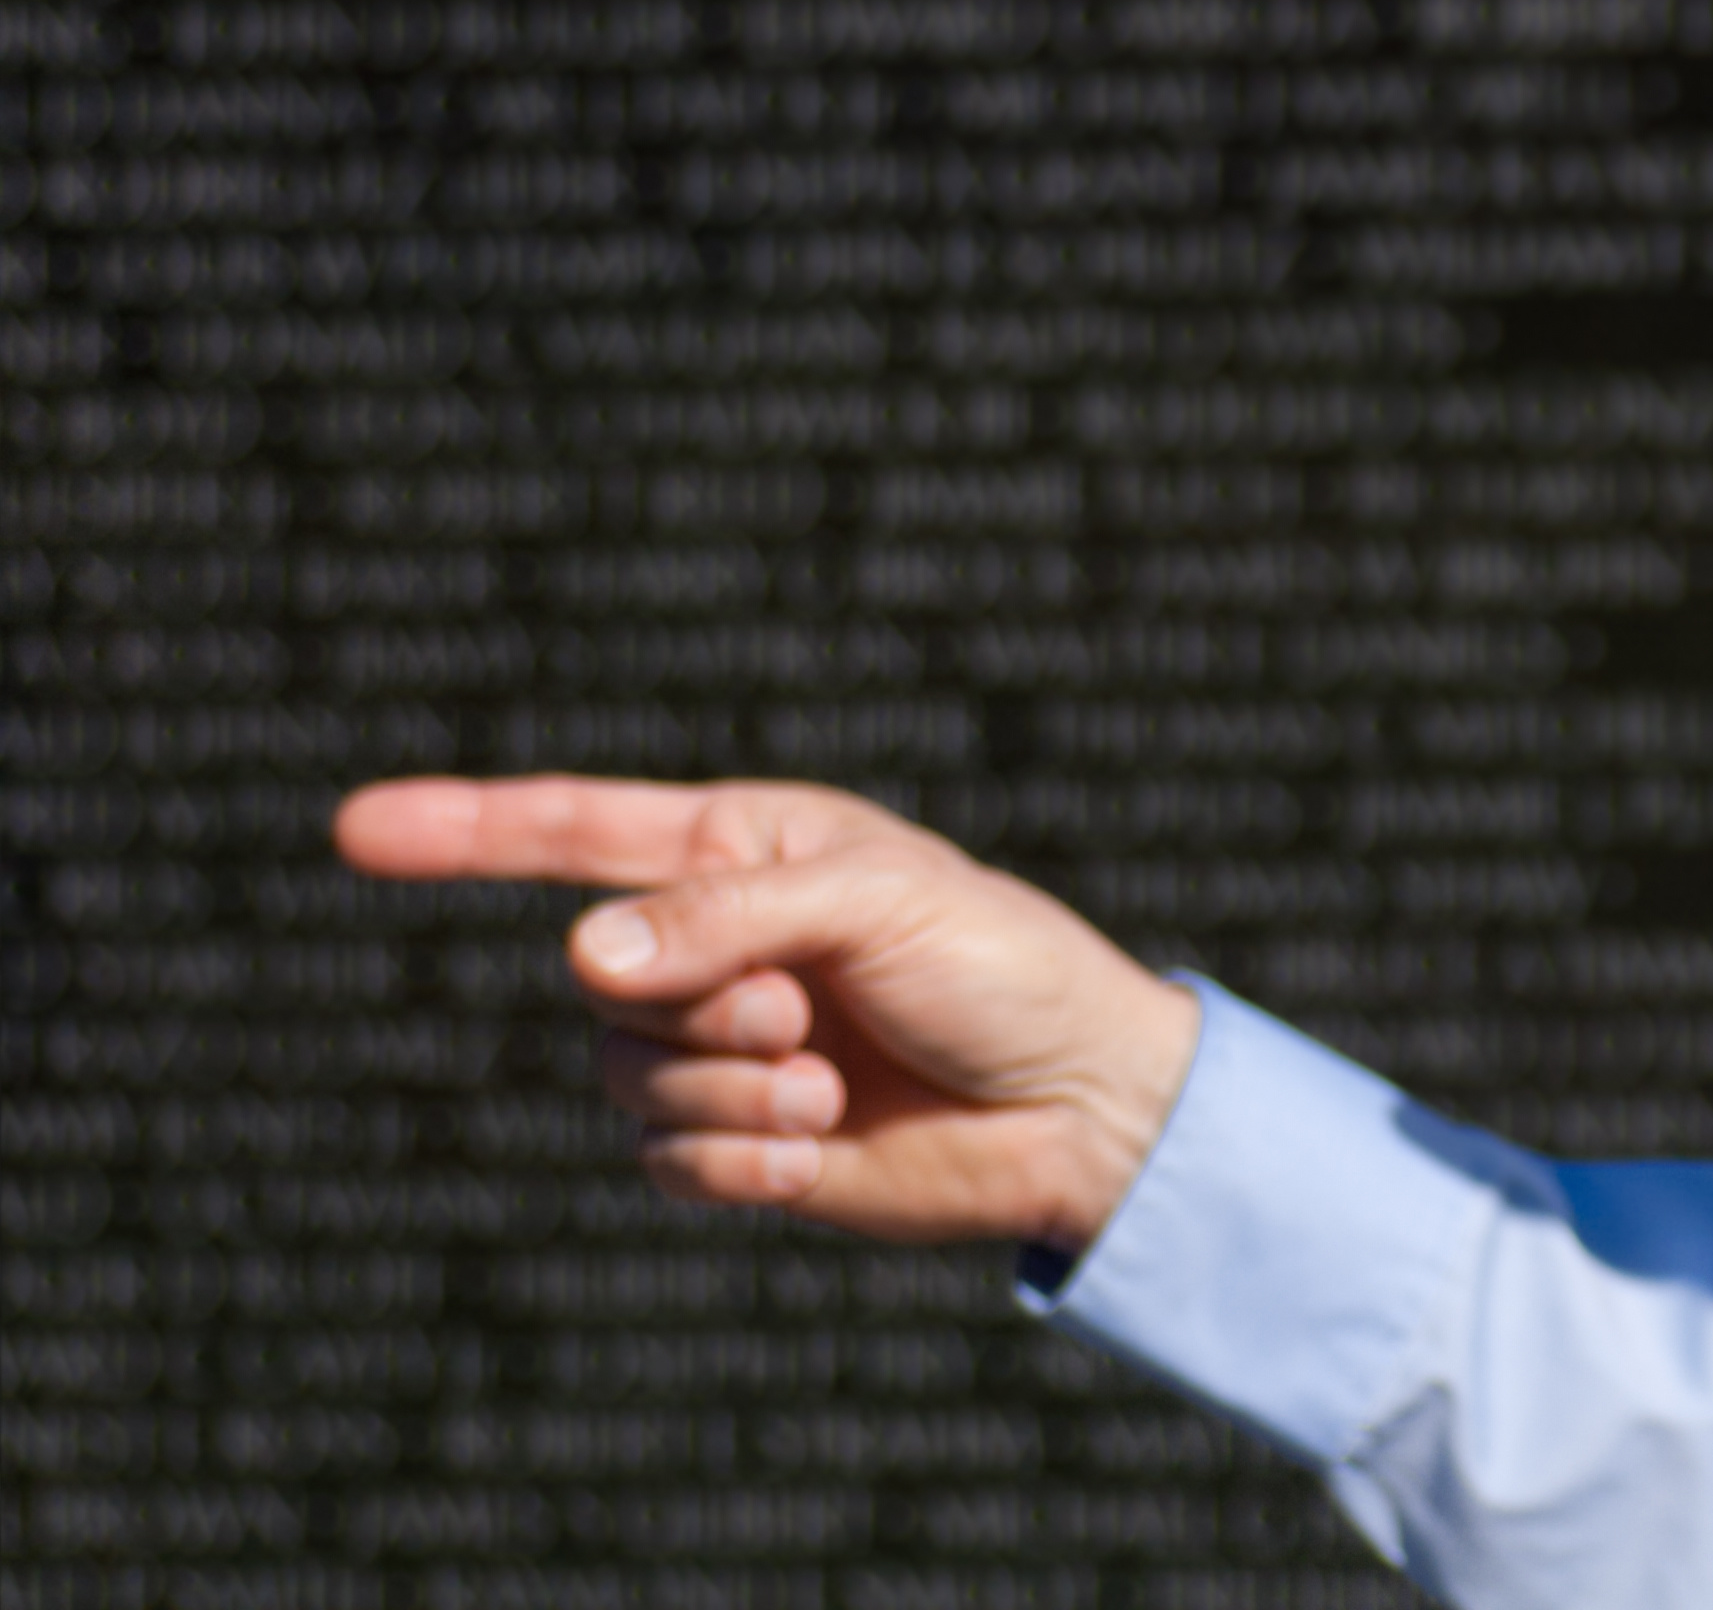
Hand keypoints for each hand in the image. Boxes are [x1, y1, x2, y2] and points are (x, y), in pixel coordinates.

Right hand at [334, 775, 1202, 1251]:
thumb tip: (579, 957)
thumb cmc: (1004, 967)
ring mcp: (722, 1049)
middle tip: (805, 1012)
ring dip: (725, 1088)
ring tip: (830, 1080)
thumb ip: (726, 917)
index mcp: (745, 849)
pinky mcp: (739, 1143)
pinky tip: (820, 1145)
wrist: (1083, 1105)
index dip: (464, 830)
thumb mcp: (878, 903)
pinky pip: (664, 1159)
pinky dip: (736, 1156)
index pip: (574, 833)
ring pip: (623, 1076)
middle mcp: (716, 946)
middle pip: (600, 981)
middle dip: (697, 1005)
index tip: (354, 826)